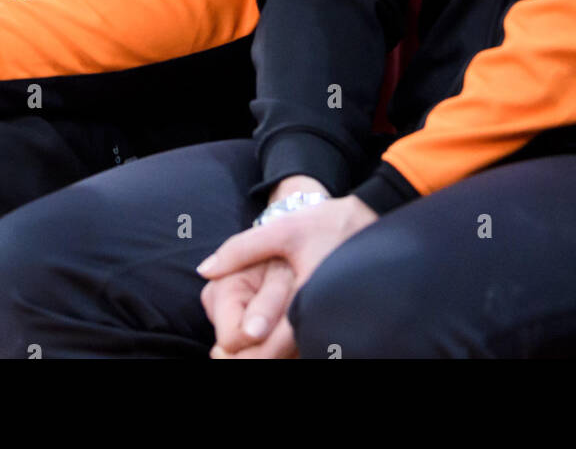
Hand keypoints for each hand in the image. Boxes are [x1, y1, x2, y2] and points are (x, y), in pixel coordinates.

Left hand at [197, 194, 377, 358]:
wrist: (370, 218)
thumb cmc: (326, 223)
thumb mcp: (282, 229)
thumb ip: (240, 250)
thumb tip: (205, 270)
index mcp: (308, 299)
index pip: (272, 345)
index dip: (243, 353)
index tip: (220, 350)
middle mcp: (322, 319)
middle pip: (282, 356)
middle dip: (253, 358)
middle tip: (222, 354)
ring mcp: (330, 323)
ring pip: (294, 354)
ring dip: (267, 354)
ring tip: (241, 347)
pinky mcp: (335, 321)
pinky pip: (306, 345)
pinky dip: (284, 348)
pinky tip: (266, 339)